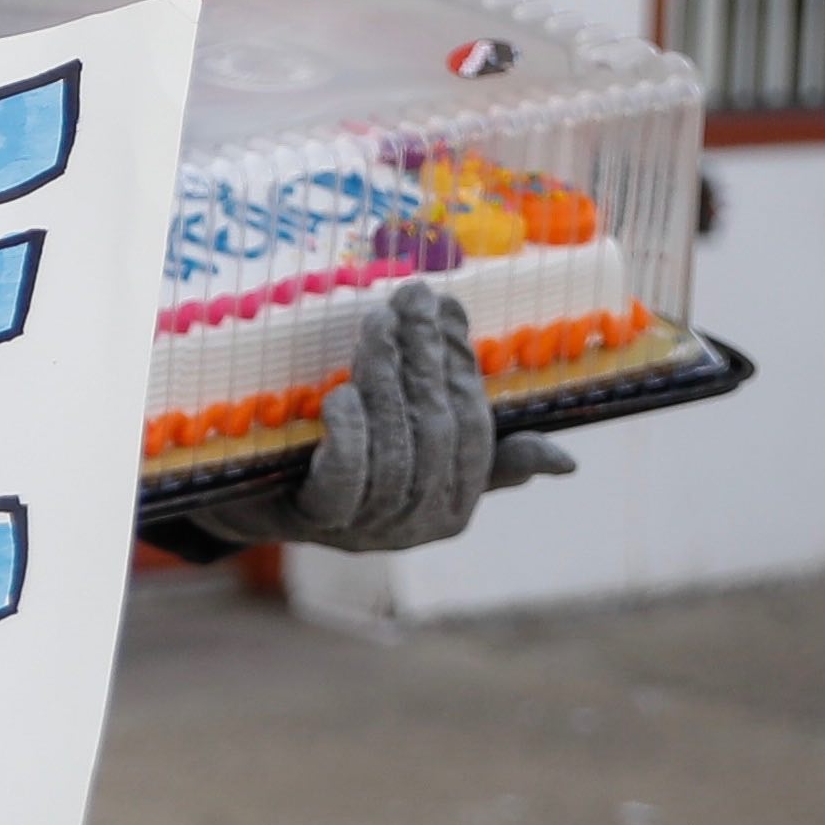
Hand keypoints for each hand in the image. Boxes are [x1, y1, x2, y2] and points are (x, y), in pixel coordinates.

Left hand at [243, 274, 577, 555]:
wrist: (257, 502)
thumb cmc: (350, 466)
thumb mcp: (420, 455)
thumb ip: (484, 453)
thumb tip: (566, 462)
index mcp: (457, 505)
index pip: (476, 426)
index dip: (462, 363)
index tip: (448, 306)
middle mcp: (421, 524)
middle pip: (436, 431)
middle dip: (425, 357)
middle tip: (410, 296)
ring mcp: (369, 528)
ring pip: (394, 451)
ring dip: (386, 381)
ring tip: (376, 327)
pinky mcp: (316, 522)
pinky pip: (343, 480)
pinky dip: (348, 434)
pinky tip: (341, 394)